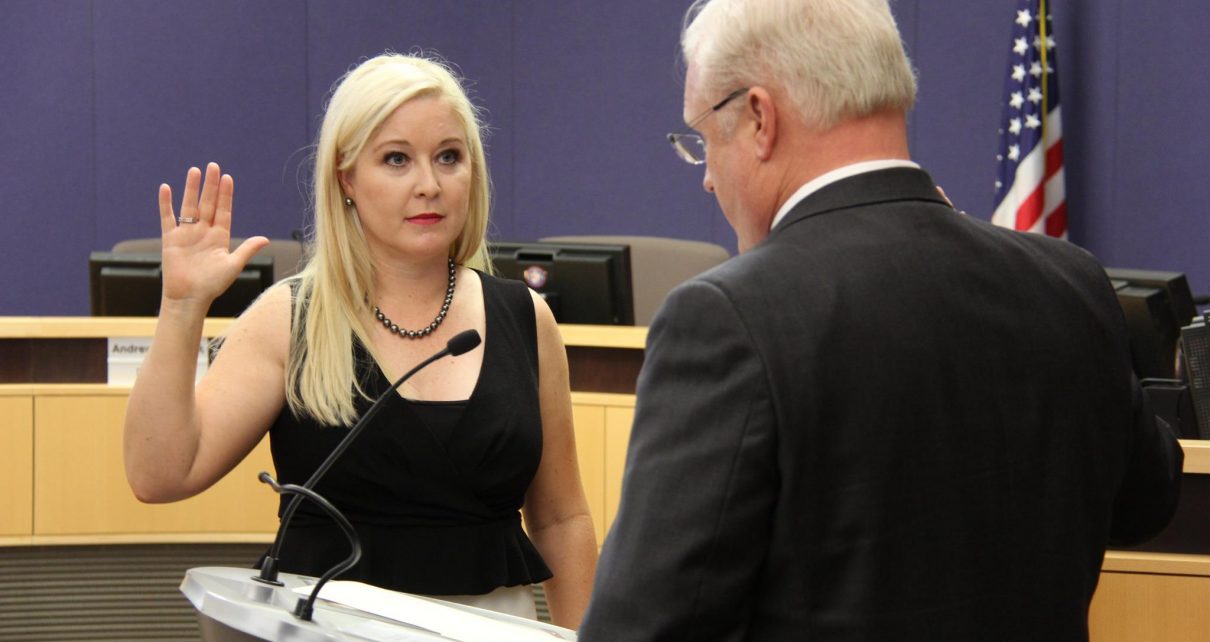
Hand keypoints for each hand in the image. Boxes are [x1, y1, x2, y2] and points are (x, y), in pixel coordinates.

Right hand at [158, 162, 268, 310]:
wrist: (189, 298)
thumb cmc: (212, 285)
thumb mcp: (232, 266)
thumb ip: (246, 250)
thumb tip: (265, 239)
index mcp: (219, 237)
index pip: (223, 210)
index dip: (225, 195)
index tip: (228, 178)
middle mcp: (203, 232)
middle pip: (208, 203)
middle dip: (211, 185)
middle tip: (213, 166)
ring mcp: (187, 234)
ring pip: (189, 206)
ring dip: (191, 189)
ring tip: (194, 171)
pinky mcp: (171, 239)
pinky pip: (168, 218)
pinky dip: (166, 204)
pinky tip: (166, 188)